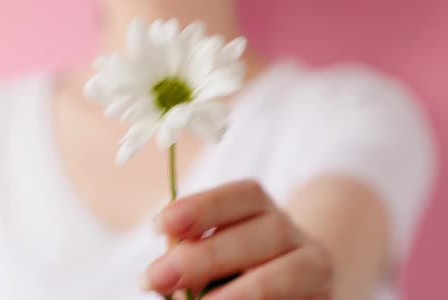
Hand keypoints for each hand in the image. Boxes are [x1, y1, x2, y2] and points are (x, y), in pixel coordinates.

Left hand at [142, 180, 333, 299]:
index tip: (161, 225)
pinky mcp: (325, 299)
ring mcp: (316, 268)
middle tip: (159, 276)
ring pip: (292, 271)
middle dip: (209, 255)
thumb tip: (162, 271)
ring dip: (243, 292)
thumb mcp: (204, 254)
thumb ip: (188, 254)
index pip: (244, 195)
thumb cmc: (229, 269)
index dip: (204, 207)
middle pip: (268, 232)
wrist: (292, 287)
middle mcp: (293, 233)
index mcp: (260, 209)